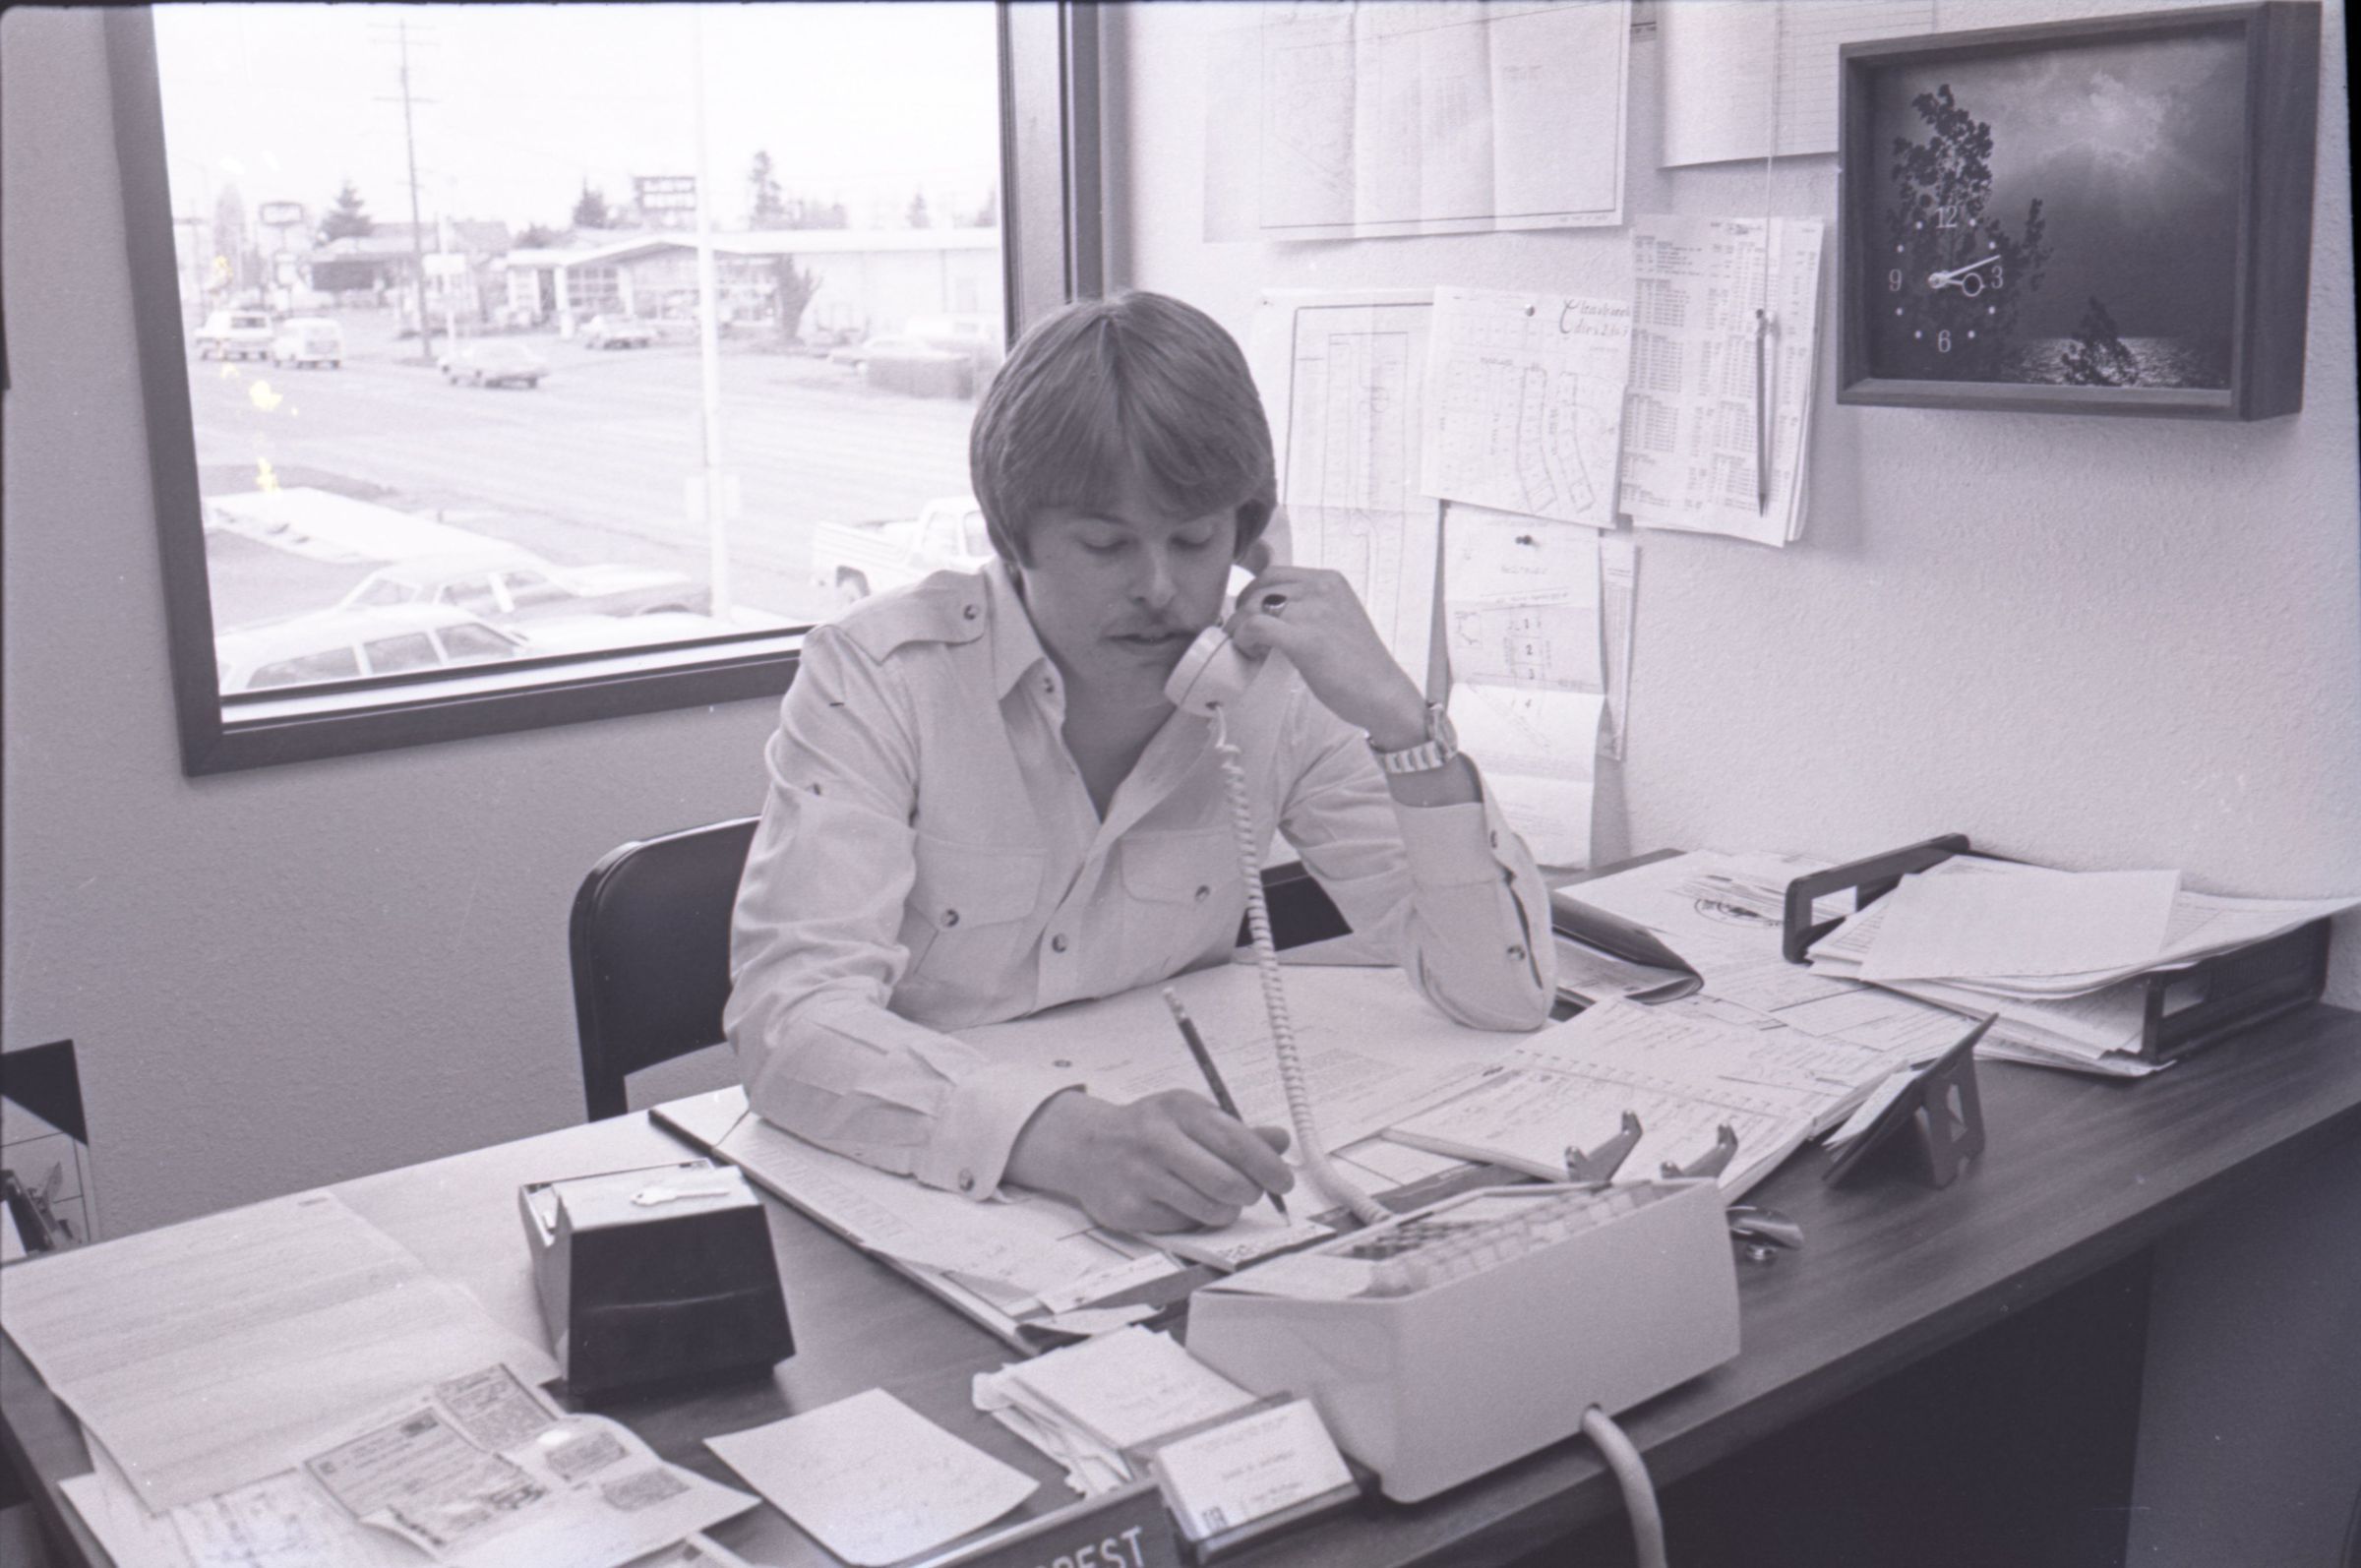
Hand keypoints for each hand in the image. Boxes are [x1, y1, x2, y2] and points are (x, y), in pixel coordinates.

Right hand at [1005, 1089, 1293, 1232]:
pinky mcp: (1128, 1210)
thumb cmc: (1148, 1130)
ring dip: (1224, 1210)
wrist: (1086, 1147)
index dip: (1267, 1166)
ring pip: (1208, 1209)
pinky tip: (1179, 1202)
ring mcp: (1140, 1176)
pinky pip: (1182, 1225)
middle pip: (1226, 1182)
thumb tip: (1280, 1140)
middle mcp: (1157, 1139)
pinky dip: (1191, 1220)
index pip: (1236, 1141)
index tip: (1283, 1182)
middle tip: (1248, 1193)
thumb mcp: (1190, 1116)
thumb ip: (1236, 1131)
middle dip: (1248, 1193)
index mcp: (1179, 1109)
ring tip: (1215, 1199)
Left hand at [1224, 567, 1427, 748]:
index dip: (1252, 595)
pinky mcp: (1306, 639)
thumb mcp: (1336, 618)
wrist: (1383, 695)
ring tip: (1252, 650)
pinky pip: (1255, 627)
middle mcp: (1321, 589)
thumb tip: (1268, 609)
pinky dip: (1243, 640)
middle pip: (1259, 588)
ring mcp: (1314, 612)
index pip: (1273, 573)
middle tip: (1245, 636)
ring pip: (1253, 607)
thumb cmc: (1359, 665)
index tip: (1251, 617)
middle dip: (1243, 611)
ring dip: (1241, 629)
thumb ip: (1309, 607)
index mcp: (1330, 580)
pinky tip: (1253, 655)